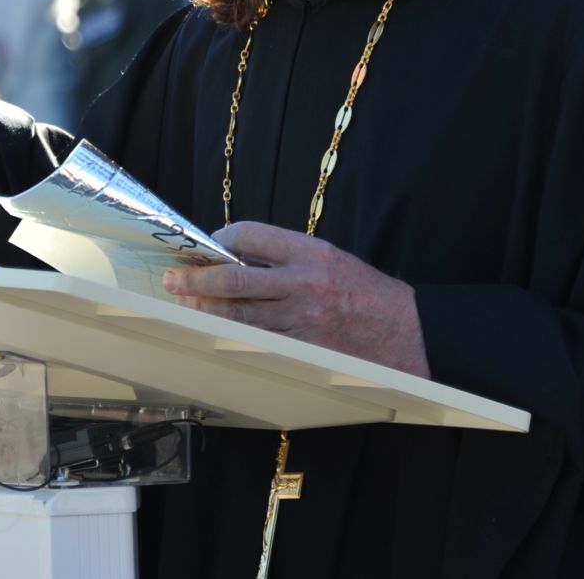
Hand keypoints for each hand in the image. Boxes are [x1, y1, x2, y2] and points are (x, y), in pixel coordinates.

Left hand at [160, 221, 429, 375]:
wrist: (410, 334)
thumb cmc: (369, 294)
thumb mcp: (332, 259)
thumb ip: (288, 257)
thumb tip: (238, 257)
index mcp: (312, 251)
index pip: (251, 234)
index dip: (221, 237)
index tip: (208, 243)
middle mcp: (303, 283)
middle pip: (234, 278)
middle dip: (197, 277)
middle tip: (172, 277)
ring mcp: (301, 320)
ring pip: (238, 314)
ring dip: (204, 308)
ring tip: (182, 302)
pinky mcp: (303, 349)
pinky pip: (257, 339)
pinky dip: (231, 332)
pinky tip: (212, 329)